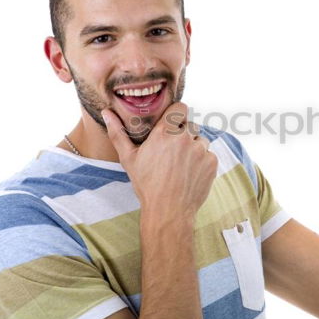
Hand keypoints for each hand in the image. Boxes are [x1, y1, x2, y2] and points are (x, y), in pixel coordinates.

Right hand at [101, 102, 218, 221]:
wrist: (168, 211)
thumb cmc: (146, 185)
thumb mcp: (128, 158)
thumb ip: (118, 132)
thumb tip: (106, 112)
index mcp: (165, 132)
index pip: (180, 107)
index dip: (176, 114)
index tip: (172, 123)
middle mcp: (185, 137)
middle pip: (190, 124)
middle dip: (183, 133)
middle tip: (173, 150)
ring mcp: (201, 149)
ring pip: (200, 139)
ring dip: (193, 147)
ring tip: (180, 164)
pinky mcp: (212, 161)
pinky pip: (209, 153)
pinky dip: (202, 161)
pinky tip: (190, 173)